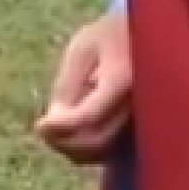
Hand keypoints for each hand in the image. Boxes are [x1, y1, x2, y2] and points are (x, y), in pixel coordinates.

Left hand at [35, 14, 131, 164]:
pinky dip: (90, 150)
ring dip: (75, 149)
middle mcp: (139, 107)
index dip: (61, 128)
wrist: (149, 39)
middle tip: (43, 130)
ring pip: (105, 152)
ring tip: (56, 133)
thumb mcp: (82, 49)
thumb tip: (54, 120)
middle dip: (65, 142)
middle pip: (97, 141)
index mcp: (123, 81)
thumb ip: (68, 83)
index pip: (89, 117)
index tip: (39, 125)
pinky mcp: (142, 129)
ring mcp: (144, 121)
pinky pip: (113, 151)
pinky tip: (75, 134)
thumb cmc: (110, 37)